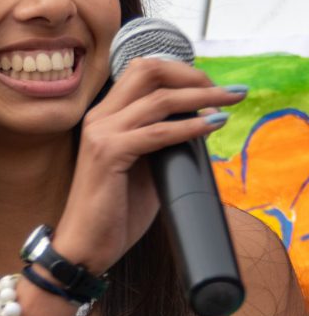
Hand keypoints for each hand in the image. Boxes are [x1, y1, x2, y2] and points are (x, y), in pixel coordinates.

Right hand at [55, 57, 244, 272]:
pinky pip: (158, 132)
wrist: (85, 244)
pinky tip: (212, 126)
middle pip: (149, 71)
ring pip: (159, 98)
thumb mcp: (144, 167)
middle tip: (224, 91)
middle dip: (192, 75)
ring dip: (202, 96)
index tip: (211, 87)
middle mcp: (99, 118)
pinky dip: (190, 127)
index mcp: (104, 116)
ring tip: (231, 100)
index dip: (180, 72)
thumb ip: (162, 142)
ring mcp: (101, 134)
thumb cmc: (115, 211)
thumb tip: (201, 124)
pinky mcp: (108, 154)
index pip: (142, 71)